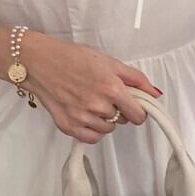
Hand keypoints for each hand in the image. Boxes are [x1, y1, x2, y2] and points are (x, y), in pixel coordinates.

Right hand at [18, 30, 162, 142]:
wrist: (39, 62)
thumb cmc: (72, 57)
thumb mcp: (109, 62)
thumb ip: (136, 79)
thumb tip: (154, 93)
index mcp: (111, 87)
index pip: (138, 115)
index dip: (139, 111)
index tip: (134, 107)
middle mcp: (97, 105)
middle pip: (122, 120)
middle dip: (118, 110)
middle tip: (104, 95)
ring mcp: (81, 117)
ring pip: (107, 129)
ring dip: (105, 120)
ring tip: (92, 102)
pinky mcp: (67, 126)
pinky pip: (91, 138)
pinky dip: (92, 130)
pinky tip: (86, 116)